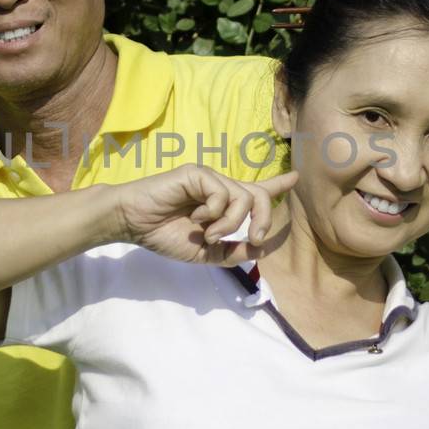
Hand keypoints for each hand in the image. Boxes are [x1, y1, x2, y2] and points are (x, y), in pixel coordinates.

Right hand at [114, 165, 298, 265]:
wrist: (133, 224)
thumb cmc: (164, 235)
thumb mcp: (205, 253)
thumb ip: (232, 252)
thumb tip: (260, 248)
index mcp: (222, 205)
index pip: (256, 192)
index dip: (278, 185)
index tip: (296, 177)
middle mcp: (219, 188)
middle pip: (259, 196)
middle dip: (265, 219)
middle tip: (255, 238)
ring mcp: (209, 179)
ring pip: (244, 198)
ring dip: (231, 224)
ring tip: (209, 234)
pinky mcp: (197, 174)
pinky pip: (223, 193)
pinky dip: (213, 213)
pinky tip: (194, 218)